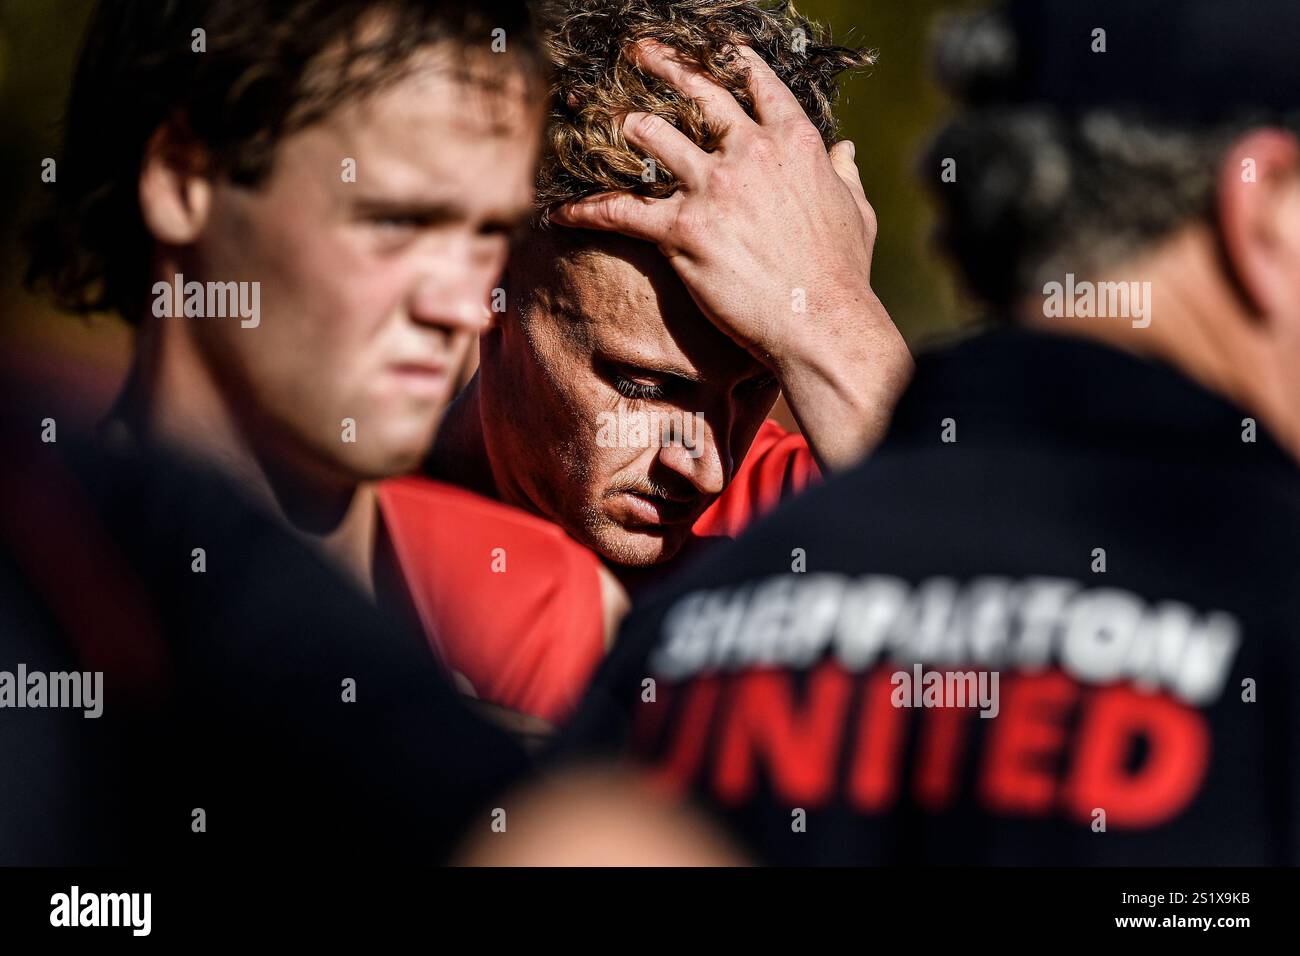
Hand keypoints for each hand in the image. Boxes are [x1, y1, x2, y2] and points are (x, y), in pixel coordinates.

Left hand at [551, 40, 910, 467]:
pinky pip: (623, 211)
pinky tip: (562, 211)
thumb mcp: (857, 212)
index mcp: (795, 142)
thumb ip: (845, 174)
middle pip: (698, 94)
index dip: (733, 62)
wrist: (821, 321)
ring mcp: (714, 187)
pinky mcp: (683, 230)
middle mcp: (751, 152)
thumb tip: (845, 150)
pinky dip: (589, 210)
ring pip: (654, 137)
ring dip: (627, 128)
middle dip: (663, 66)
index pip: (758, 85)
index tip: (716, 50)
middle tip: (637, 53)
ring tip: (606, 124)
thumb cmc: (844, 273)